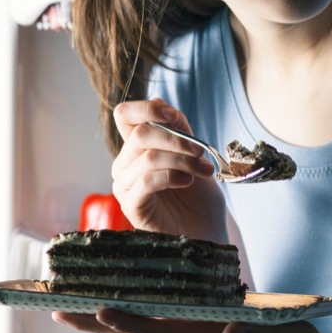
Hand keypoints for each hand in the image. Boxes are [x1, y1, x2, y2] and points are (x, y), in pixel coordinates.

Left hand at [53, 309, 328, 332]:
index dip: (129, 323)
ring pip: (137, 328)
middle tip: (57, 311)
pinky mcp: (193, 330)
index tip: (99, 312)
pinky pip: (152, 320)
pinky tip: (106, 302)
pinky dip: (126, 312)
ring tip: (66, 308)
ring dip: (101, 320)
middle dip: (95, 323)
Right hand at [111, 99, 225, 240]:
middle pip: (140, 134)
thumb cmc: (199, 196)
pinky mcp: (131, 206)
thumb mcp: (194, 154)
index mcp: (137, 148)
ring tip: (204, 170)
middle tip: (201, 151)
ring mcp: (125, 186)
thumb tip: (159, 100)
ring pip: (148, 157)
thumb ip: (179, 129)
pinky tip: (187, 181)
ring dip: (182, 160)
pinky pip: (146, 180)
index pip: (124, 115)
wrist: (207, 231)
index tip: (172, 115)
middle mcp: (125, 164)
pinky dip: (171, 176)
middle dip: (177, 139)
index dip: (145, 108)